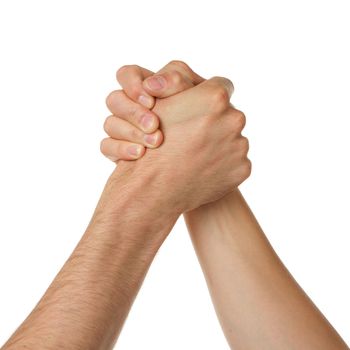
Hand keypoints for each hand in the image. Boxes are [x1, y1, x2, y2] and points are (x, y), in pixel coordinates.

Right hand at [103, 61, 250, 212]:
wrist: (155, 187)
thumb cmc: (152, 144)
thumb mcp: (160, 105)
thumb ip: (181, 85)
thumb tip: (200, 82)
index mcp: (215, 97)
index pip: (221, 85)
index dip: (208, 97)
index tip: (200, 108)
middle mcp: (234, 118)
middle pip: (229, 113)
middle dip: (216, 121)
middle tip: (195, 135)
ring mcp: (240, 145)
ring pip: (233, 138)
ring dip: (220, 144)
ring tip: (197, 155)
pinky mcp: (243, 168)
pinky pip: (236, 161)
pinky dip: (224, 164)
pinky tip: (204, 169)